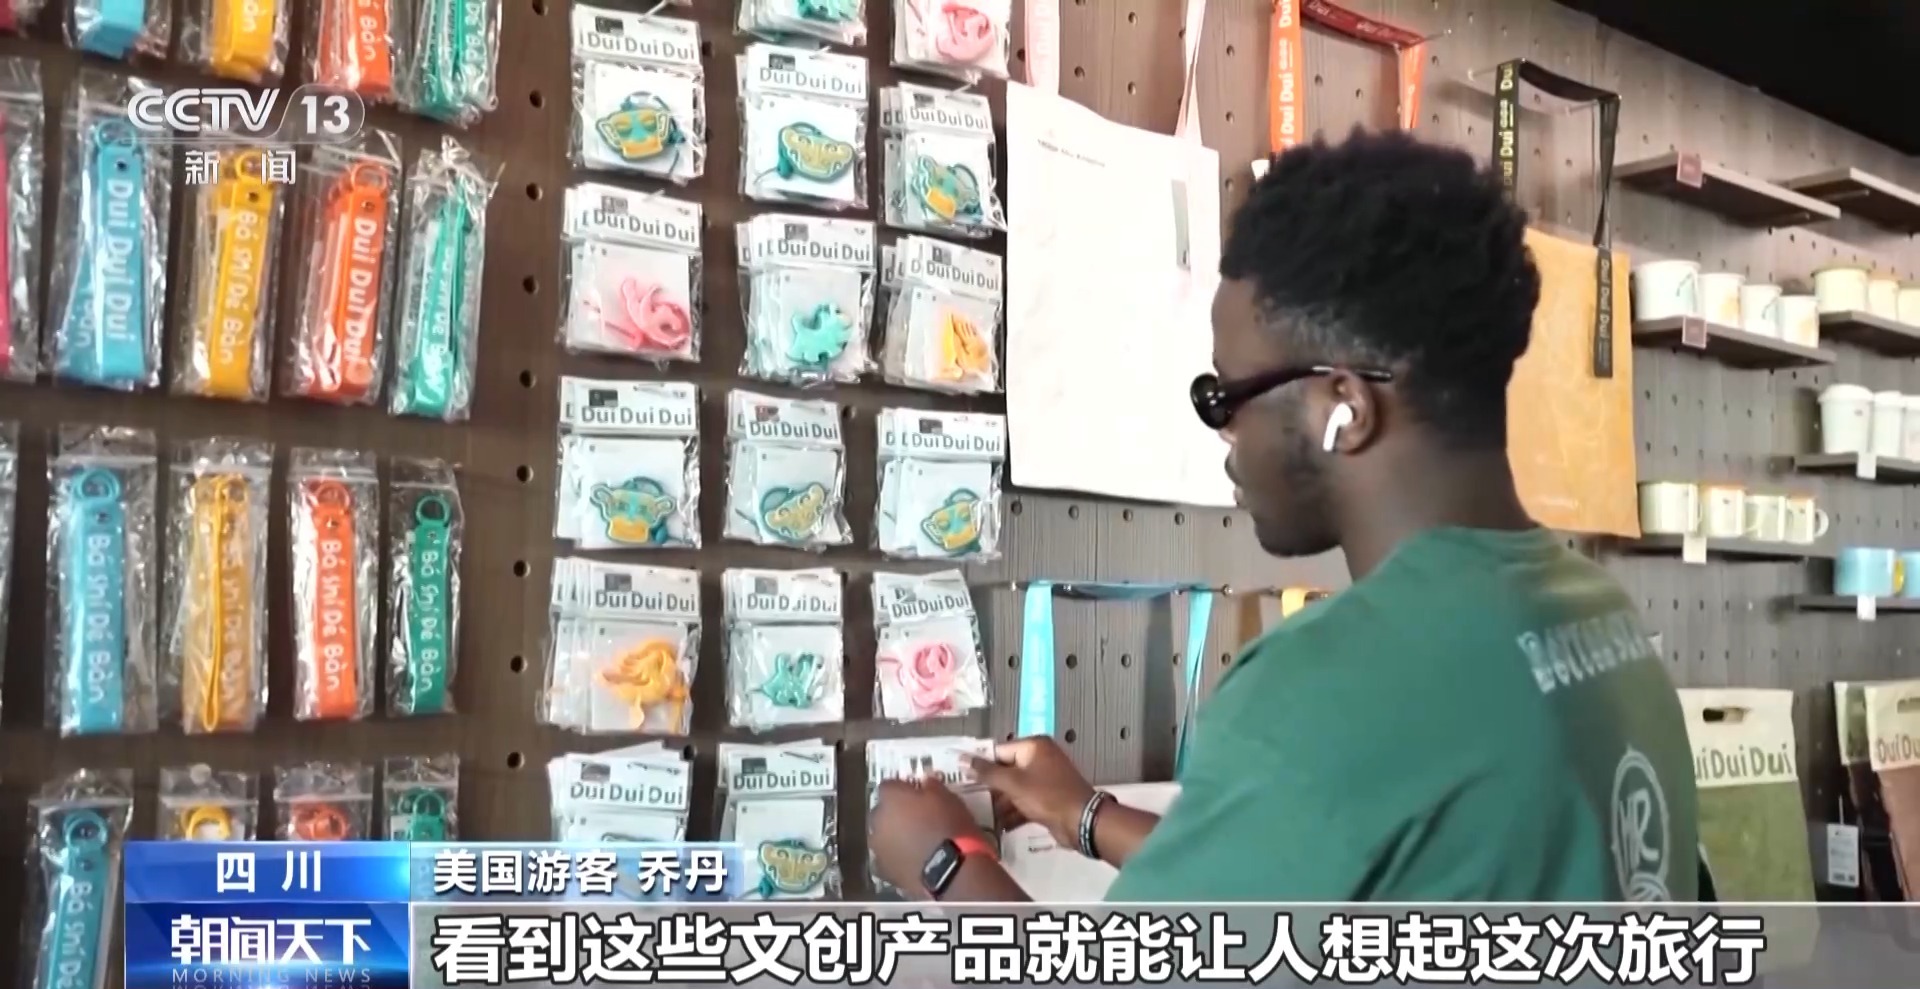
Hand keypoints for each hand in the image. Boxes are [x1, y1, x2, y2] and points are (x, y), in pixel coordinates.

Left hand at [868, 777, 989, 896]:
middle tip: (915, 820)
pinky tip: (912, 862)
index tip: (916, 795)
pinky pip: (886, 859)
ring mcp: (877, 847)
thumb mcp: (948, 798)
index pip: (889, 785)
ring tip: (914, 844)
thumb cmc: (950, 826)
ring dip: (893, 837)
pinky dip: (895, 859)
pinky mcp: (883, 870)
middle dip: (895, 814)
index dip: (903, 790)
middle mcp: (877, 819)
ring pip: (881, 837)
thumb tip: (926, 783)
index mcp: (891, 797)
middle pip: (882, 812)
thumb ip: (932, 787)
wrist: (950, 870)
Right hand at [968, 736, 1096, 850]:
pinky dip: (1013, 812)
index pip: (999, 751)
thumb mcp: (1013, 783)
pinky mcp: (1047, 799)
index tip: (961, 778)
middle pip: (1006, 771)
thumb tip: (962, 759)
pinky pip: (1024, 802)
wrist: (1081, 821)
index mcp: (1033, 747)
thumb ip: (986, 772)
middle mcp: (1039, 759)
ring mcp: (1045, 780)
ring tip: (979, 817)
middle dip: (989, 788)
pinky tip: (998, 827)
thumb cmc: (1046, 796)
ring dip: (999, 804)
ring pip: (1014, 789)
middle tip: (966, 800)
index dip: (980, 765)